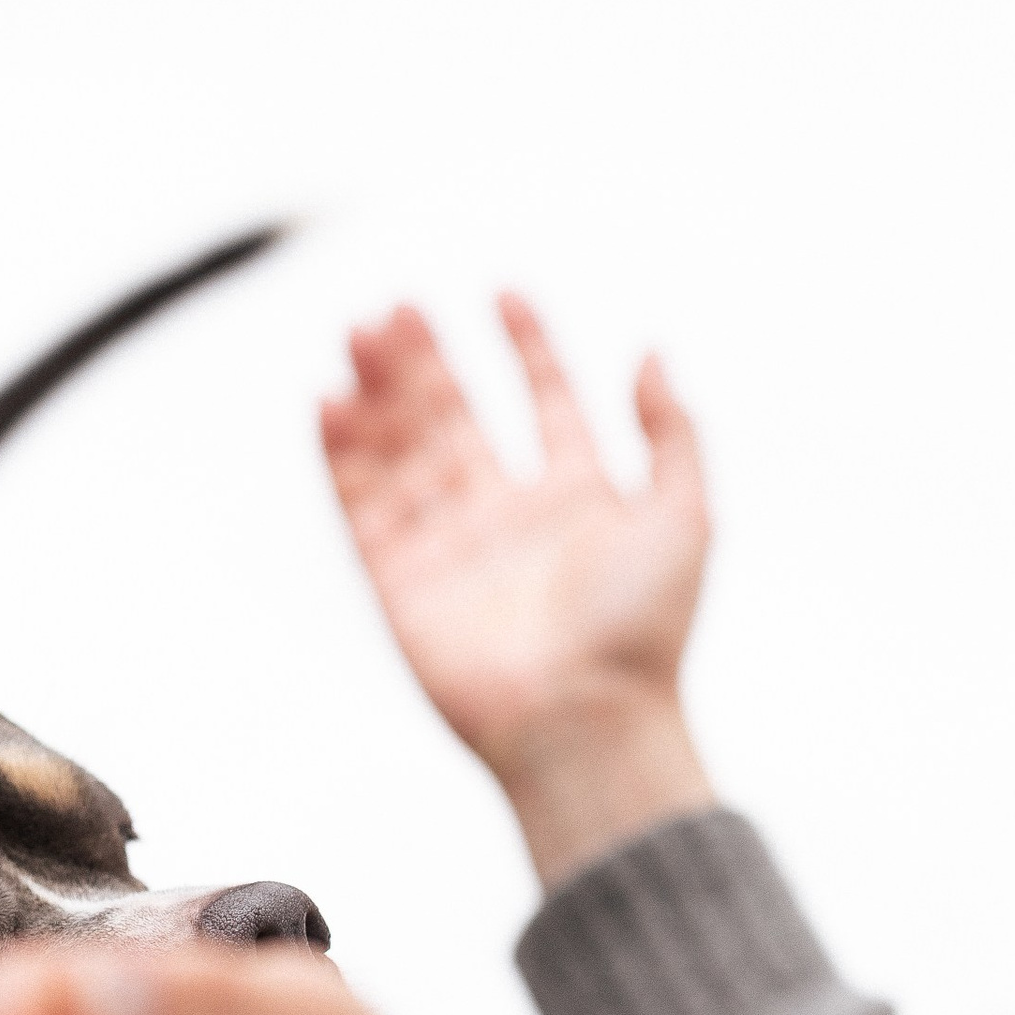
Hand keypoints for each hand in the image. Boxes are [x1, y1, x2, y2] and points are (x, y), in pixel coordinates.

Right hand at [321, 298, 714, 885]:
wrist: (586, 720)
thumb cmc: (644, 629)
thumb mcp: (684, 513)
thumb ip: (672, 430)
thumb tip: (650, 352)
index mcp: (579, 498)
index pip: (547, 403)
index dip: (528, 348)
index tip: (505, 294)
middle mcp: (509, 518)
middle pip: (458, 418)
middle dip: (428, 361)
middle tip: (399, 306)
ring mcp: (450, 548)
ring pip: (403, 452)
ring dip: (380, 393)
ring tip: (360, 332)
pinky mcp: (399, 584)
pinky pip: (361, 509)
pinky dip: (342, 456)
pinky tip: (330, 400)